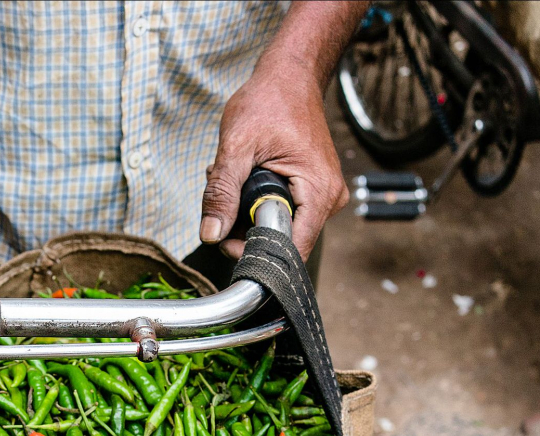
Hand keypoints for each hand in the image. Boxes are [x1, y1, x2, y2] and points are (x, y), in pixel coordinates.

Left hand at [199, 62, 348, 260]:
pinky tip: (245, 179)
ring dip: (247, 213)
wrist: (290, 77)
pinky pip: (281, 212)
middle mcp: (329, 199)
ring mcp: (322, 196)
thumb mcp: (237, 146)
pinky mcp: (312, 192)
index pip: (291, 249)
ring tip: (234, 180)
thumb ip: (222, 191)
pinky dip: (256, 203)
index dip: (255, 253)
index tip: (226, 240)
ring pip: (277, 227)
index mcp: (318, 191)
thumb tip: (210, 234)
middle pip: (281, 241)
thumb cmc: (269, 102)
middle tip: (224, 200)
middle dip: (245, 228)